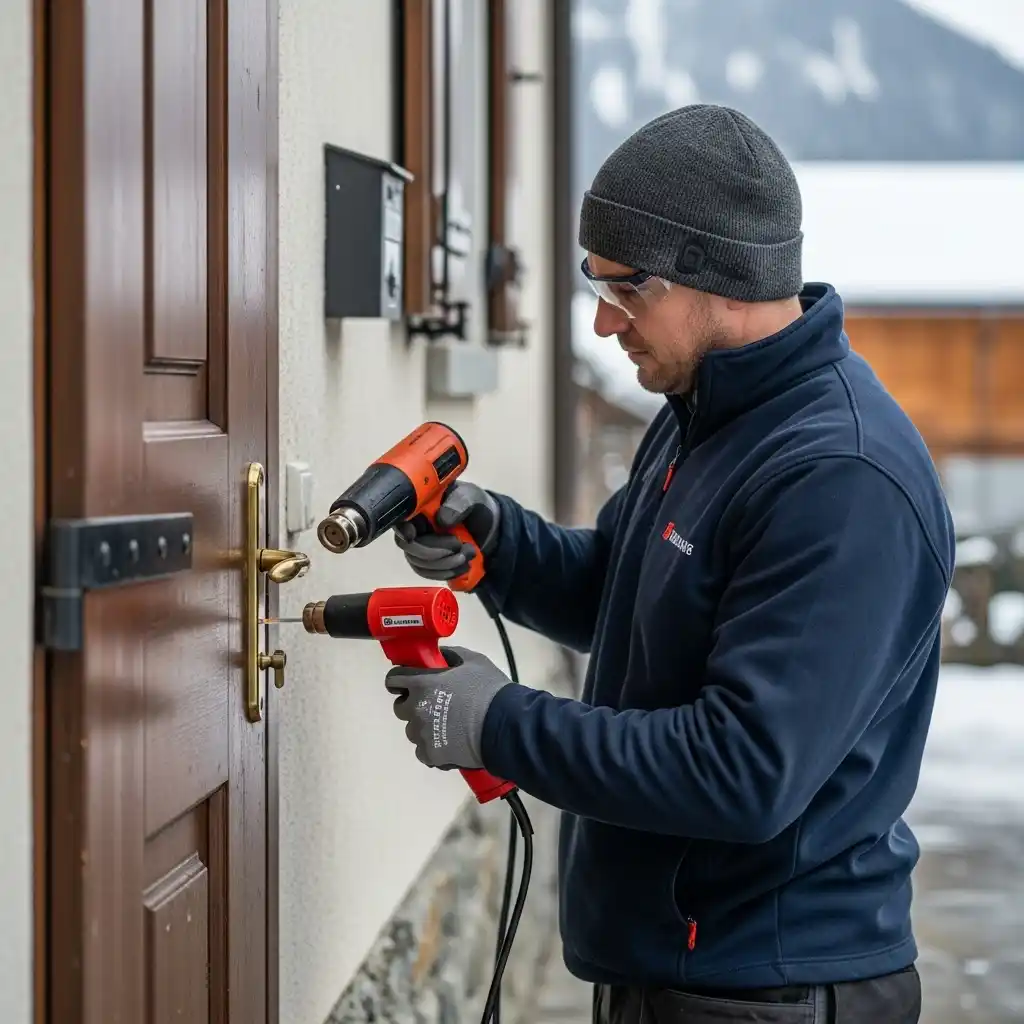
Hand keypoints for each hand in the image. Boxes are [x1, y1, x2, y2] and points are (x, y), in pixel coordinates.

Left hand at [385, 646, 510, 769]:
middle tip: (435, 705)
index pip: (393, 679)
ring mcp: (421, 735)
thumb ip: (451, 656)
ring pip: (412, 731)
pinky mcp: (430, 756)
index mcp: (422, 684)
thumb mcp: (473, 661)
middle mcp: (415, 709)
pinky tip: (450, 743)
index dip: (400, 680)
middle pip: (400, 708)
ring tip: (447, 728)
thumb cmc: (489, 690)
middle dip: (413, 705)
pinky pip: (423, 751)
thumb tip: (439, 656)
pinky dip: (433, 748)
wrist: (504, 726)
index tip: (408, 684)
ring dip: (424, 727)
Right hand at [393, 481, 500, 584]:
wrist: (490, 530)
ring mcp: (421, 547)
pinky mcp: (430, 563)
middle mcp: (416, 528)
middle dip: (434, 551)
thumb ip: (458, 504)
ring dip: (444, 564)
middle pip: (409, 546)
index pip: (401, 520)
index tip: (412, 537)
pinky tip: (464, 566)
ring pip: (419, 563)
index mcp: (421, 507)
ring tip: (467, 554)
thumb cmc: (477, 508)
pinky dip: (447, 573)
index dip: (403, 530)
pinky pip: (429, 574)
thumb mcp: (472, 498)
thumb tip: (441, 519)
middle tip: (459, 546)